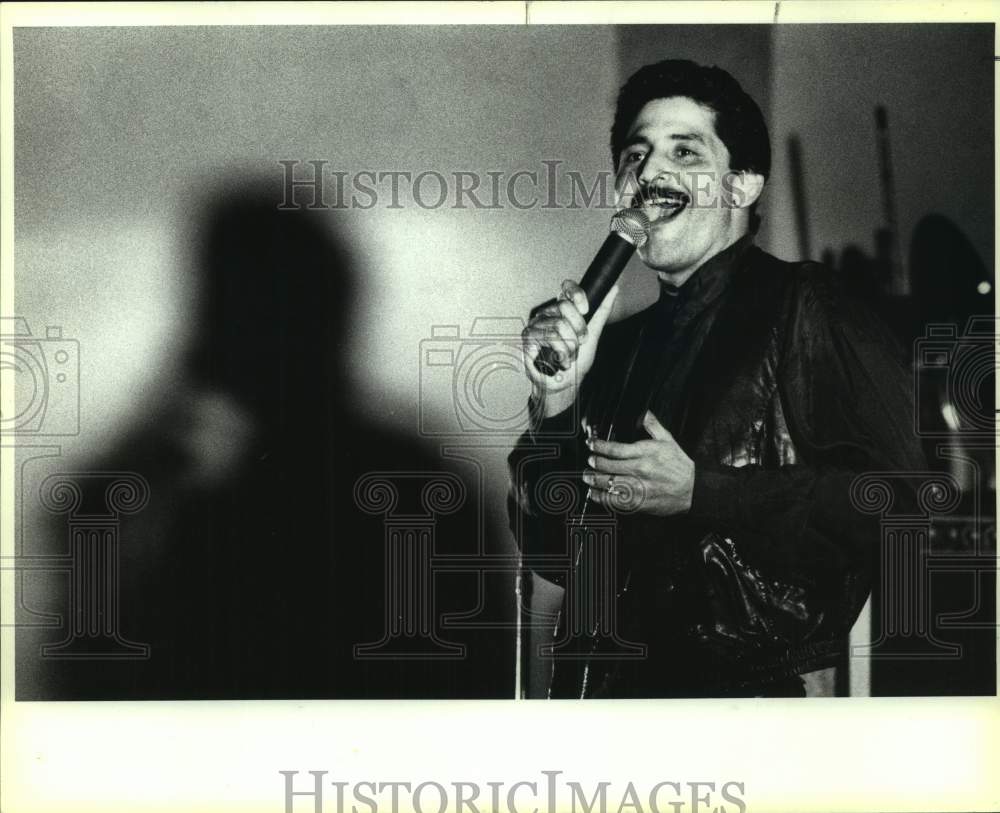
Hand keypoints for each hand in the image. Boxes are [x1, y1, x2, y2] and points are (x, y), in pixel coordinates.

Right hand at [522, 281, 618, 416]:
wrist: (565, 385)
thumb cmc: (577, 362)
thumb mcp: (593, 335)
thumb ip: (602, 311)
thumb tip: (614, 289)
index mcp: (561, 311)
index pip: (567, 288)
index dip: (577, 295)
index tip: (586, 311)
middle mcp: (547, 315)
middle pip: (565, 307)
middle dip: (578, 329)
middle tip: (578, 344)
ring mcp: (535, 325)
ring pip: (559, 325)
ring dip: (570, 347)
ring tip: (569, 356)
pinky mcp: (527, 337)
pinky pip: (551, 337)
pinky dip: (561, 353)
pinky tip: (560, 360)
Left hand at [582, 410, 694, 515]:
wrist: (693, 490)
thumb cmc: (680, 466)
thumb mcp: (668, 440)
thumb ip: (652, 425)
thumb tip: (643, 411)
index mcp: (645, 453)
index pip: (614, 448)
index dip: (598, 446)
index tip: (591, 444)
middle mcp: (639, 469)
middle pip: (607, 466)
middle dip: (594, 462)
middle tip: (589, 461)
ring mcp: (638, 487)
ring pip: (608, 483)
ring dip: (593, 480)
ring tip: (587, 477)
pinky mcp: (638, 503)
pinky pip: (614, 501)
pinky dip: (601, 497)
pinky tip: (595, 494)